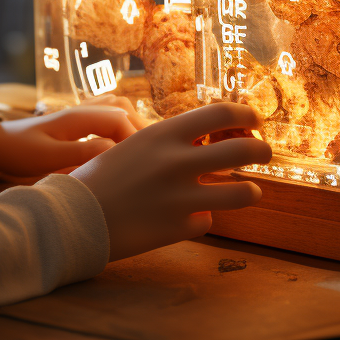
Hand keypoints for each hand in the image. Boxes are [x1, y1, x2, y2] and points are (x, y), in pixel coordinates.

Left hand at [0, 105, 136, 176]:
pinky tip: (118, 141)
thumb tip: (113, 147)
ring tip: (137, 148)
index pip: (120, 119)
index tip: (138, 161)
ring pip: (117, 107)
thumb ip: (80, 152)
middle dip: (139, 128)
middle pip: (124, 108)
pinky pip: (106, 113)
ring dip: (131, 122)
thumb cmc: (19, 151)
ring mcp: (80, 112)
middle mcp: (82, 109)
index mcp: (78, 116)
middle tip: (147, 154)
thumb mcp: (48, 157)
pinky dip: (119, 122)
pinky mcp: (77, 121)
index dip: (134, 138)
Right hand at [71, 102, 269, 261]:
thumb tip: (208, 140)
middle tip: (264, 154)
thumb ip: (172, 142)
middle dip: (262, 150)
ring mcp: (182, 197)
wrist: (74, 215)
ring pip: (241, 192)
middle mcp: (178, 162)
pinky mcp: (179, 228)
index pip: (222, 112)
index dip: (246, 113)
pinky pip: (208, 222)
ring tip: (248, 190)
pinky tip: (191, 218)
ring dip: (250, 190)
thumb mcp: (137, 144)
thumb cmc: (102, 176)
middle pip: (244, 149)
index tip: (253, 120)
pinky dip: (203, 220)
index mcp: (165, 134)